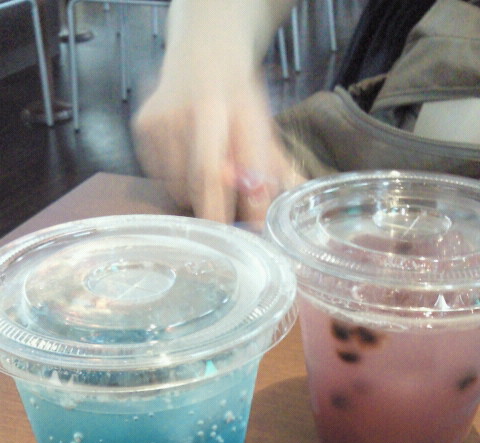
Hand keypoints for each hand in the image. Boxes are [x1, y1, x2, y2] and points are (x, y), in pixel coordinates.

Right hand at [132, 15, 304, 224]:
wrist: (203, 54)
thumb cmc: (238, 100)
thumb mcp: (264, 126)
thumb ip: (277, 165)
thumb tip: (294, 197)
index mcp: (237, 106)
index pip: (246, 165)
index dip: (248, 201)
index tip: (257, 225)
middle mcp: (198, 108)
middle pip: (204, 180)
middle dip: (218, 211)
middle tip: (227, 225)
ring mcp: (166, 116)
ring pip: (180, 185)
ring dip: (198, 198)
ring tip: (209, 180)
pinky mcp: (144, 125)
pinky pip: (160, 176)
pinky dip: (177, 183)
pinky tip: (186, 162)